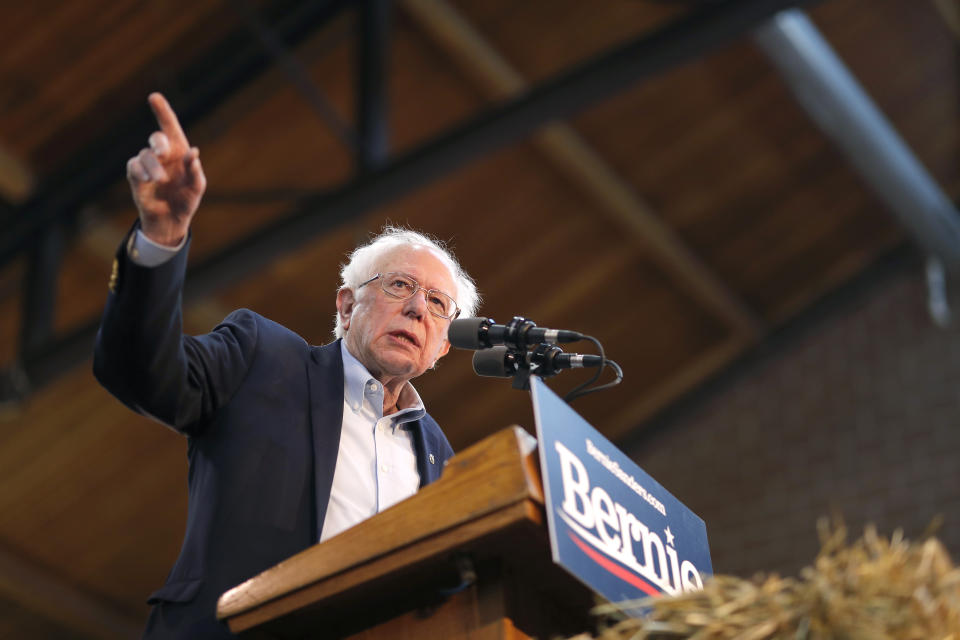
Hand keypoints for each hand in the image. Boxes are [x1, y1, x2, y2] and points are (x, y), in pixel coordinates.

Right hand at [126, 93, 206, 246]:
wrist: (170, 220)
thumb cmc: (186, 201)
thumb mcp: (197, 188)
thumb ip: (196, 171)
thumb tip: (193, 153)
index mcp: (179, 152)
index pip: (170, 128)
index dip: (162, 112)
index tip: (154, 97)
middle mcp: (162, 155)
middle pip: (156, 138)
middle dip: (158, 141)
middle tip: (162, 151)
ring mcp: (148, 165)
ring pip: (145, 155)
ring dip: (153, 166)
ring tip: (160, 180)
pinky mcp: (136, 176)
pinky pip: (134, 166)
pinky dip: (141, 171)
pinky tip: (148, 180)